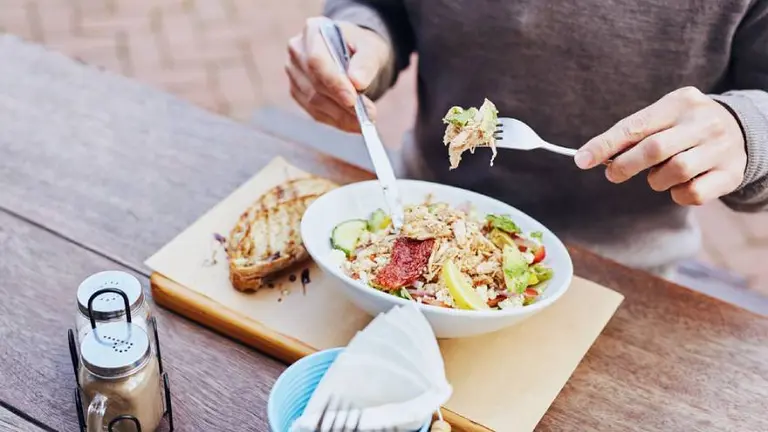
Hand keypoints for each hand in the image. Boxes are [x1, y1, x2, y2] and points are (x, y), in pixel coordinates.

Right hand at [286, 17, 388, 132]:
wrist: (354, 53)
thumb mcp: (371, 48)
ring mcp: (294, 72)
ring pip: (313, 101)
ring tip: (364, 122)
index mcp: (313, 31)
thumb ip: (366, 62)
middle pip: (315, 83)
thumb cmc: (362, 47)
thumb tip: (357, 83)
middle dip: (342, 103)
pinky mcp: (298, 92)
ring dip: (340, 115)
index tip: (352, 99)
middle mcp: (297, 50)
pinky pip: (314, 111)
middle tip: (369, 115)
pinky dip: (335, 120)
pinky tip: (352, 124)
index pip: (316, 60)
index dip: (333, 82)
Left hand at [574, 86, 746, 204]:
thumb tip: (591, 155)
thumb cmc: (685, 126)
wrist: (742, 130)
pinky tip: (678, 185)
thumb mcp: (663, 117)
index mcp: (680, 102)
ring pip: (674, 172)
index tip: (581, 160)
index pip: (635, 125)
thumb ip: (633, 133)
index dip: (605, 145)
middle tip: (613, 174)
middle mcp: (704, 122)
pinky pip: (692, 193)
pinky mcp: (730, 174)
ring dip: (655, 180)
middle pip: (653, 149)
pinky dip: (677, 194)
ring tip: (657, 175)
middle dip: (625, 165)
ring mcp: (721, 148)